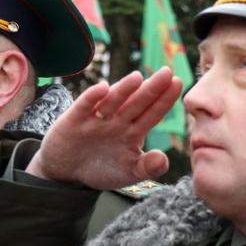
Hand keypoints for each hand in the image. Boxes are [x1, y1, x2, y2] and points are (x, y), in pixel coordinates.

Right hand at [26, 68, 183, 188]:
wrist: (67, 172)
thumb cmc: (102, 169)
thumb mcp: (128, 173)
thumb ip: (147, 168)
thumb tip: (164, 159)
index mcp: (133, 132)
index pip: (151, 114)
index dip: (164, 100)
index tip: (178, 84)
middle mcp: (117, 121)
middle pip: (136, 103)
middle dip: (151, 89)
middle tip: (167, 72)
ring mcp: (96, 119)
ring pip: (113, 102)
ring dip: (124, 90)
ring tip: (138, 78)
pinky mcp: (74, 120)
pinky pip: (84, 106)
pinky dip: (93, 97)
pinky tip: (103, 88)